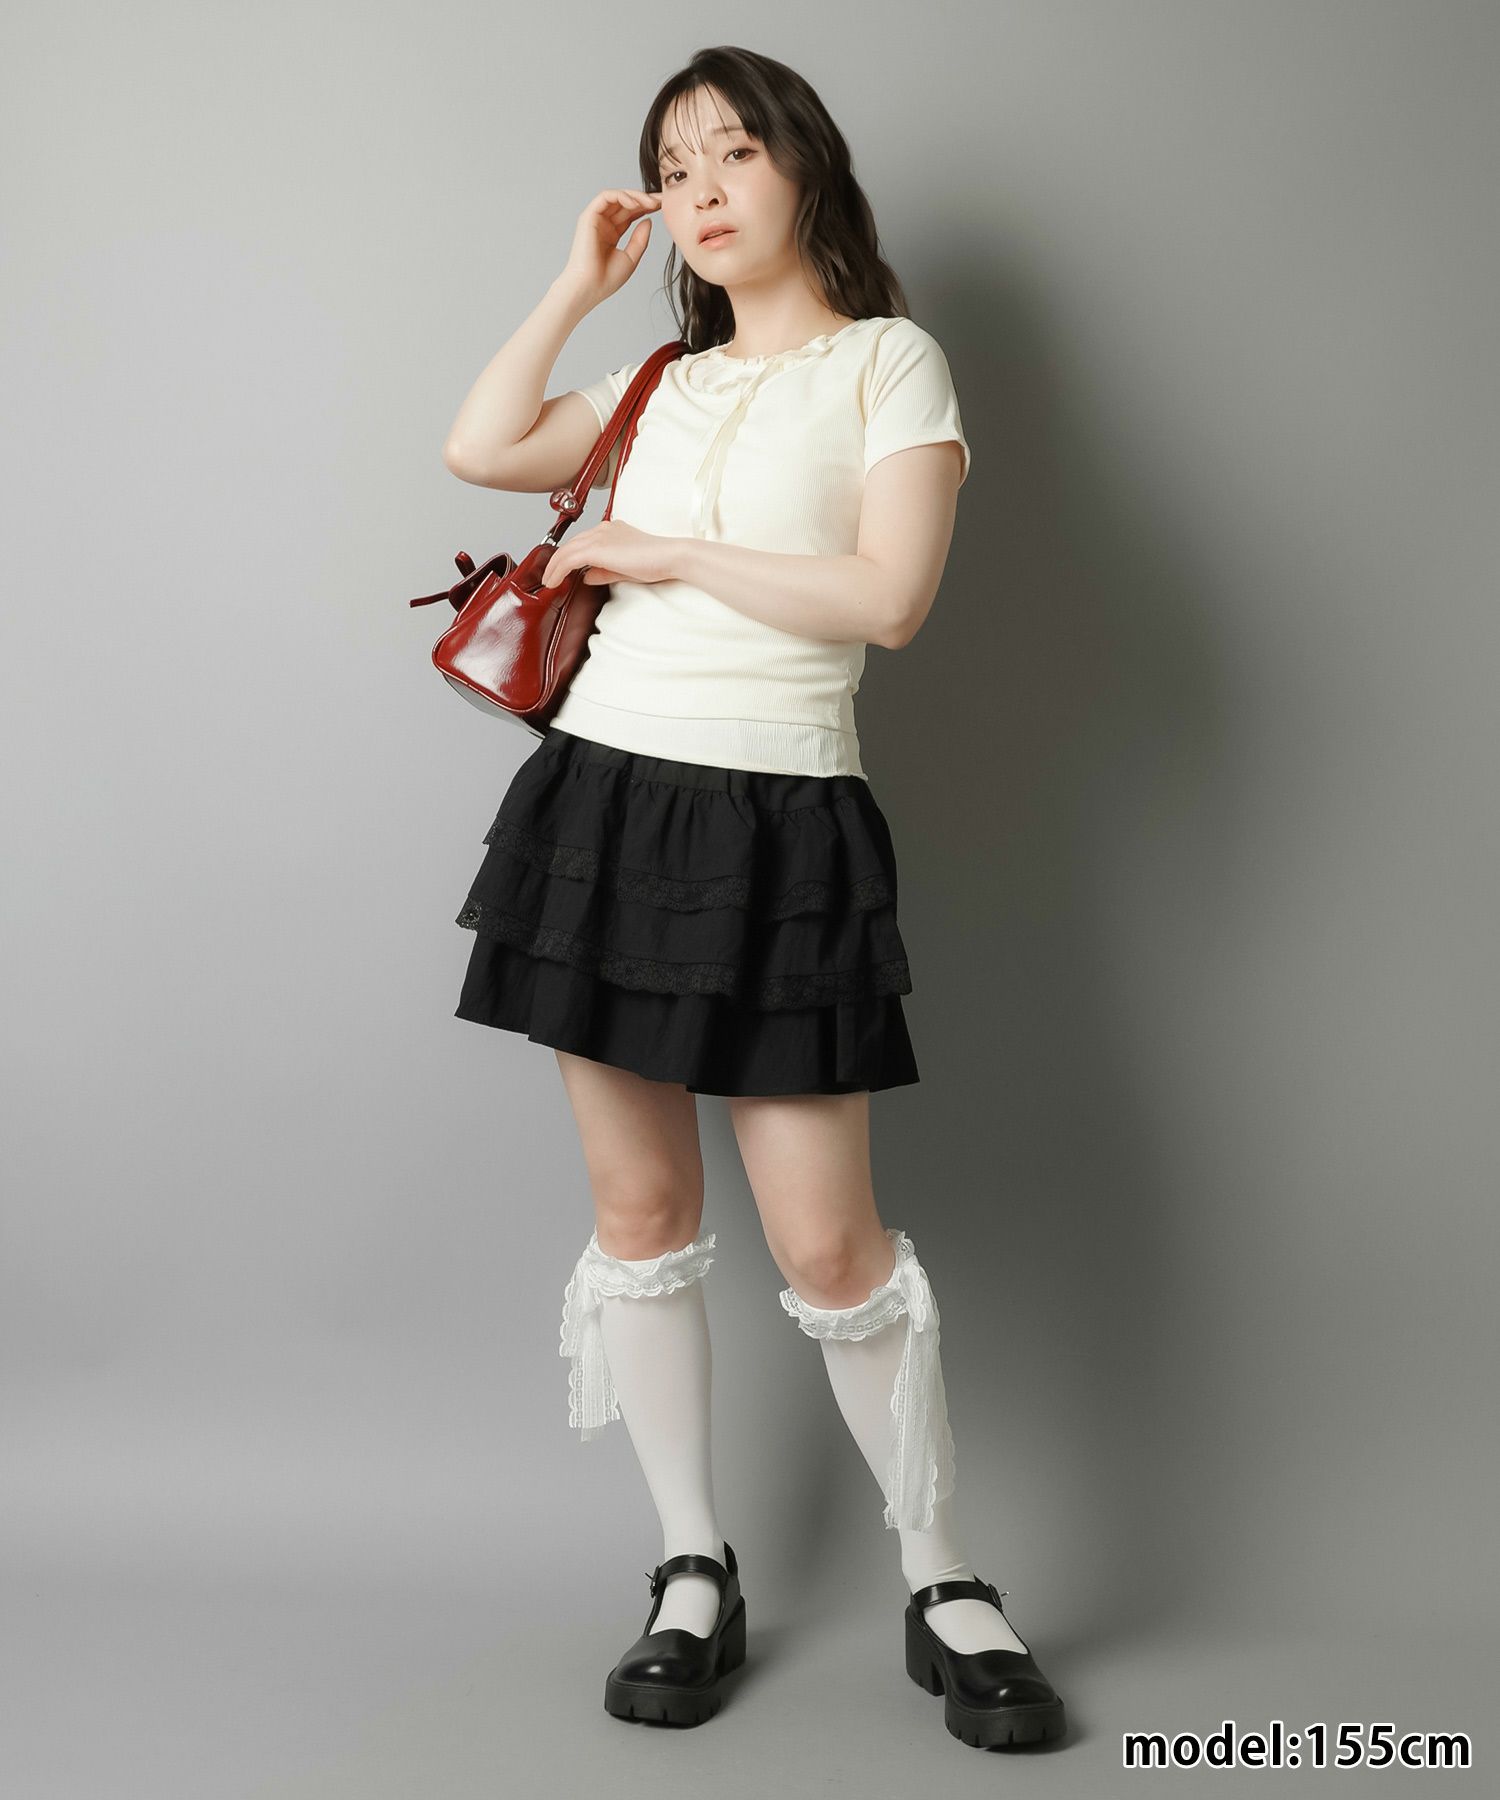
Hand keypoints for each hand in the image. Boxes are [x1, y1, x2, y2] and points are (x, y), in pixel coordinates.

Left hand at [541, 522, 680, 589]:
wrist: (668, 556)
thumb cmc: (656, 562)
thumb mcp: (624, 569)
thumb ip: (604, 571)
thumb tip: (586, 576)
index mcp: (611, 530)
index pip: (583, 542)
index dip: (569, 557)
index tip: (562, 571)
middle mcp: (603, 529)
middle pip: (571, 544)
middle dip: (557, 561)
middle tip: (549, 578)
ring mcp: (599, 536)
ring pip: (566, 550)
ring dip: (554, 567)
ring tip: (548, 582)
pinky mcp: (597, 548)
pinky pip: (568, 559)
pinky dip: (558, 570)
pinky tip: (554, 582)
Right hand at [555, 189, 661, 308]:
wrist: (590, 287)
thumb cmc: (607, 278)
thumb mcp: (631, 257)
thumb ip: (640, 238)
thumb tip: (648, 219)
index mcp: (612, 234)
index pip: (631, 213)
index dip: (647, 207)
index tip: (664, 206)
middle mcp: (604, 224)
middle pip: (626, 203)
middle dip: (645, 199)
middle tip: (662, 200)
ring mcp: (596, 219)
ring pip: (617, 197)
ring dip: (635, 196)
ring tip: (652, 203)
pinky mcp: (589, 216)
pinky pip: (606, 197)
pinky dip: (621, 196)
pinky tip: (636, 203)